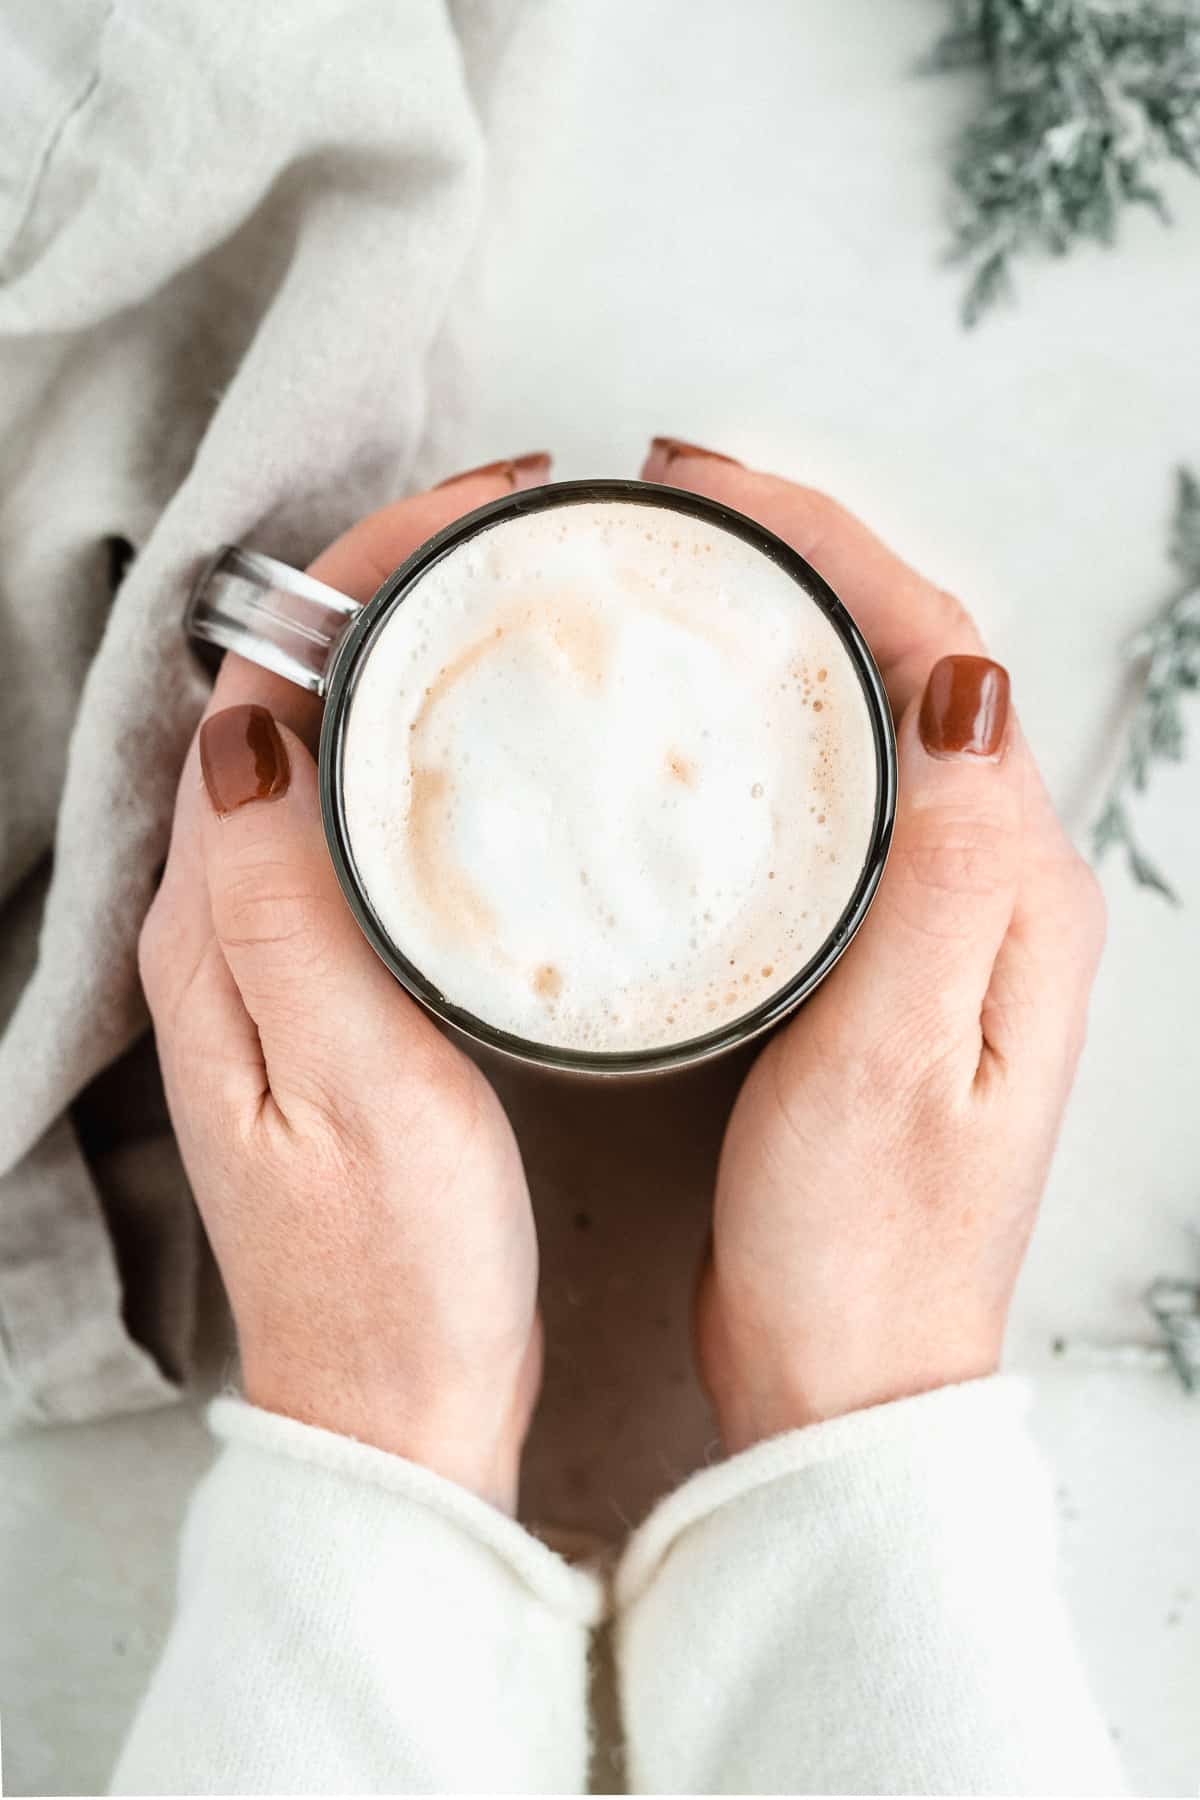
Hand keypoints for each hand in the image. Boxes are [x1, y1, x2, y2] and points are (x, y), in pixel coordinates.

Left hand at [140, 465, 549, 1510]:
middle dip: (390, 592)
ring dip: (408, 661)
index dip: (359, 579)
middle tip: (519, 537)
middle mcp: (226, 928)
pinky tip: (497, 754)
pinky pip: (360, 827)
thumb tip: (251, 724)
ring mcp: (277, 959)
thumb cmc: (393, 1273)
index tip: (476, 517)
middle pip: (283, 700)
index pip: (258, 690)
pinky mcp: (331, 994)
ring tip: (519, 609)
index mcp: (218, 931)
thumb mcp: (347, 1086)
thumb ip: (286, 906)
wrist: (398, 1407)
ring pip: (326, 754)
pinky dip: (421, 754)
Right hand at [644, 446, 1105, 1450]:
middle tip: (677, 515)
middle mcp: (994, 887)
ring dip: (784, 634)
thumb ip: (947, 866)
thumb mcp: (901, 1051)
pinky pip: (832, 801)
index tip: (715, 497)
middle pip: (912, 664)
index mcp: (1015, 888)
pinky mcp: (875, 960)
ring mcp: (936, 921)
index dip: (832, 548)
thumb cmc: (867, 1240)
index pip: (941, 653)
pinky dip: (766, 732)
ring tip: (677, 588)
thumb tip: (964, 680)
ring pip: (868, 723)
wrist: (851, 1368)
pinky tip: (694, 730)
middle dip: (804, 562)